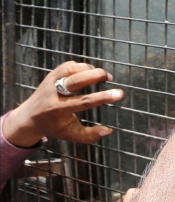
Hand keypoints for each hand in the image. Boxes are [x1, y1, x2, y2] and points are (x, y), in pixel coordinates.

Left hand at [3, 61, 122, 147]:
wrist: (29, 118)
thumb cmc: (54, 127)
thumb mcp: (72, 135)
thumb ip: (90, 135)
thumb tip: (108, 130)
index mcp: (59, 110)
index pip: (84, 101)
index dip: (103, 97)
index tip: (119, 94)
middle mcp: (54, 93)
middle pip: (77, 80)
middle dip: (96, 75)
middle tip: (110, 78)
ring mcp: (51, 82)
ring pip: (72, 68)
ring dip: (89, 69)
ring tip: (101, 75)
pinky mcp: (51, 74)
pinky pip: (68, 65)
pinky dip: (81, 66)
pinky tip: (89, 72)